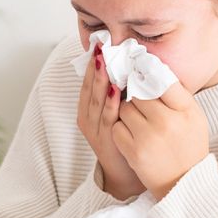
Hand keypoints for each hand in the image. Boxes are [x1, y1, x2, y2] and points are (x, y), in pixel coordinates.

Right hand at [76, 43, 145, 200]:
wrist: (128, 174)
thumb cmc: (128, 138)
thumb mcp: (119, 112)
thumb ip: (120, 92)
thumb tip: (129, 65)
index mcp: (89, 108)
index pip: (89, 81)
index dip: (93, 62)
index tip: (100, 43)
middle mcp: (88, 117)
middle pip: (90, 87)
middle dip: (95, 66)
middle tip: (101, 45)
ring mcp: (96, 129)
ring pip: (96, 100)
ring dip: (100, 79)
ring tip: (103, 60)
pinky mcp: (106, 139)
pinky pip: (108, 118)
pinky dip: (110, 103)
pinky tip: (114, 89)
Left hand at [112, 80, 209, 200]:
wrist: (184, 182)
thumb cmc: (189, 144)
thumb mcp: (194, 115)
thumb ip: (177, 93)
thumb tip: (153, 68)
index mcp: (185, 110)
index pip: (161, 79)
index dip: (147, 71)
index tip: (139, 66)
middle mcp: (166, 122)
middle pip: (138, 93)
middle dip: (134, 93)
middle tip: (137, 97)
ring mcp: (148, 138)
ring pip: (124, 108)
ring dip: (126, 110)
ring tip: (137, 118)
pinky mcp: (133, 151)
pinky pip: (116, 127)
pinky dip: (120, 127)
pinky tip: (131, 132)